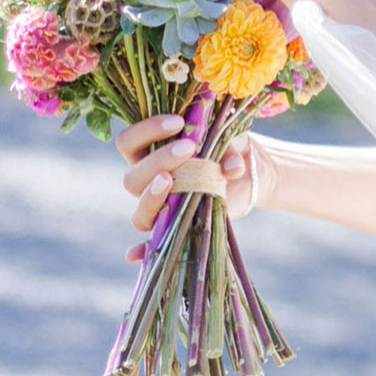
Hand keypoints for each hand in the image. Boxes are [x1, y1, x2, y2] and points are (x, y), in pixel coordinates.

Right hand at [115, 114, 274, 261]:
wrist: (247, 174)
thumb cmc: (227, 148)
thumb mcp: (230, 140)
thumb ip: (229, 147)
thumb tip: (232, 168)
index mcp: (149, 152)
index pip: (128, 141)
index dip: (146, 130)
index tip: (178, 121)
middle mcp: (147, 181)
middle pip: (132, 177)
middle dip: (158, 160)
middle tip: (189, 147)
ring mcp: (159, 207)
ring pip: (140, 210)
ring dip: (152, 196)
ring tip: (171, 181)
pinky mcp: (173, 227)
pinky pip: (151, 244)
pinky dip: (141, 250)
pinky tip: (133, 253)